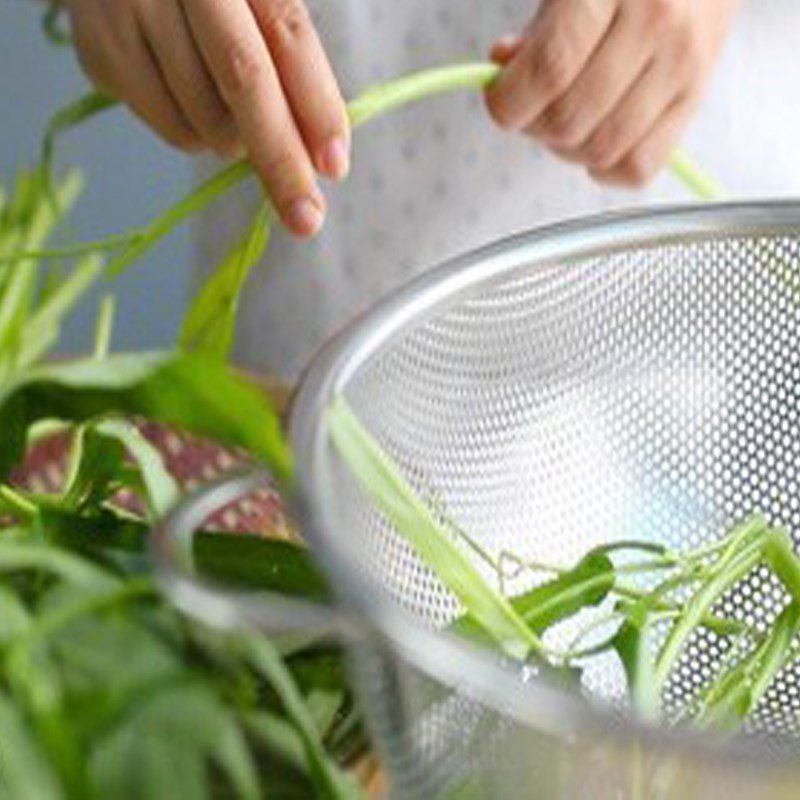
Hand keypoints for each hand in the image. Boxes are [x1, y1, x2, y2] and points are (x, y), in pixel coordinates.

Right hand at [64, 0, 350, 236]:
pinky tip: (190, 101)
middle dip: (281, 159)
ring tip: (229, 109)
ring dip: (237, 142)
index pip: (288, 33)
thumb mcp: (255, 10)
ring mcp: (130, 10)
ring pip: (206, 118)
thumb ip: (290, 64)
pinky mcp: (100, 52)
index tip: (335, 166)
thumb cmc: (211, 1)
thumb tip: (325, 157)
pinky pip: (172, 131)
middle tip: (307, 219)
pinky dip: (199, 137)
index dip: (318, 104)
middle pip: (243, 79)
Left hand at [486, 0, 740, 187]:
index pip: (549, 70)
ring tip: (564, 120)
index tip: (499, 100)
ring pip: (601, 150)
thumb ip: (534, 35)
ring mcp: (682, 62)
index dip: (509, 101)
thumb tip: (501, 78)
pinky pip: (637, 167)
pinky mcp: (696, 96)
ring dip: (566, 150)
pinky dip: (605, 170)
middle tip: (532, 108)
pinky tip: (596, 141)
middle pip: (570, 119)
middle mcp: (656, 21)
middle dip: (534, 126)